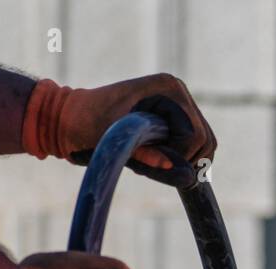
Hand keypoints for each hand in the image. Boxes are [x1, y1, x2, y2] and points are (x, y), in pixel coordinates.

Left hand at [22, 74, 215, 186]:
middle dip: (186, 161)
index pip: (196, 135)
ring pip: (204, 147)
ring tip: (155, 163)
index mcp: (168, 89)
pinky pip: (195, 147)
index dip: (180, 157)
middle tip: (157, 168)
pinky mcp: (175, 118)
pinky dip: (182, 160)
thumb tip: (182, 172)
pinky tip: (158, 159)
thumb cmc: (87, 125)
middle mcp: (178, 93)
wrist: (70, 118)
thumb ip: (148, 156)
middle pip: (205, 141)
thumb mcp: (117, 142)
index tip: (154, 164)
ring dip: (184, 162)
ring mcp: (179, 105)